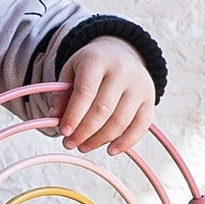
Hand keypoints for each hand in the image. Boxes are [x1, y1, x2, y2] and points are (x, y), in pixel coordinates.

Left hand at [49, 37, 155, 156]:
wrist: (120, 52)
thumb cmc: (91, 66)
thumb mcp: (71, 71)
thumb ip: (62, 94)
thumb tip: (55, 118)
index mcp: (97, 61)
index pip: (85, 92)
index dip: (73, 115)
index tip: (64, 132)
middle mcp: (121, 72)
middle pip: (102, 109)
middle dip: (84, 131)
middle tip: (70, 144)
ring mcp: (138, 86)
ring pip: (120, 121)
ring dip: (100, 139)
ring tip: (84, 146)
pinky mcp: (149, 100)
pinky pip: (141, 126)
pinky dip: (126, 142)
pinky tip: (110, 150)